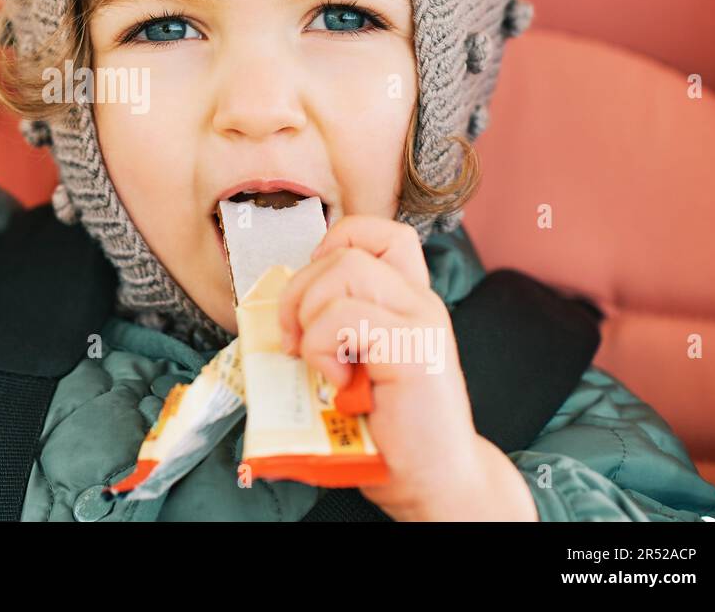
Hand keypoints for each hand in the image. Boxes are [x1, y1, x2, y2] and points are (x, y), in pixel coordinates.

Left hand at [276, 214, 536, 520]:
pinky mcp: (413, 351)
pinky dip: (322, 349)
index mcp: (407, 300)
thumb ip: (336, 328)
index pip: (378, 232)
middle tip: (293, 341)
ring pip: (344, 271)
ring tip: (319, 363)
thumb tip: (278, 311)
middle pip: (345, 250)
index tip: (311, 292)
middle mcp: (419, 302)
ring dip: (310, 317)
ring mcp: (421, 322)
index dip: (334, 243)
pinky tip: (339, 384)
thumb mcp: (357, 364)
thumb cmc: (389, 428)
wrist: (435, 480)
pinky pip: (344, 319)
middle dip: (299, 291)